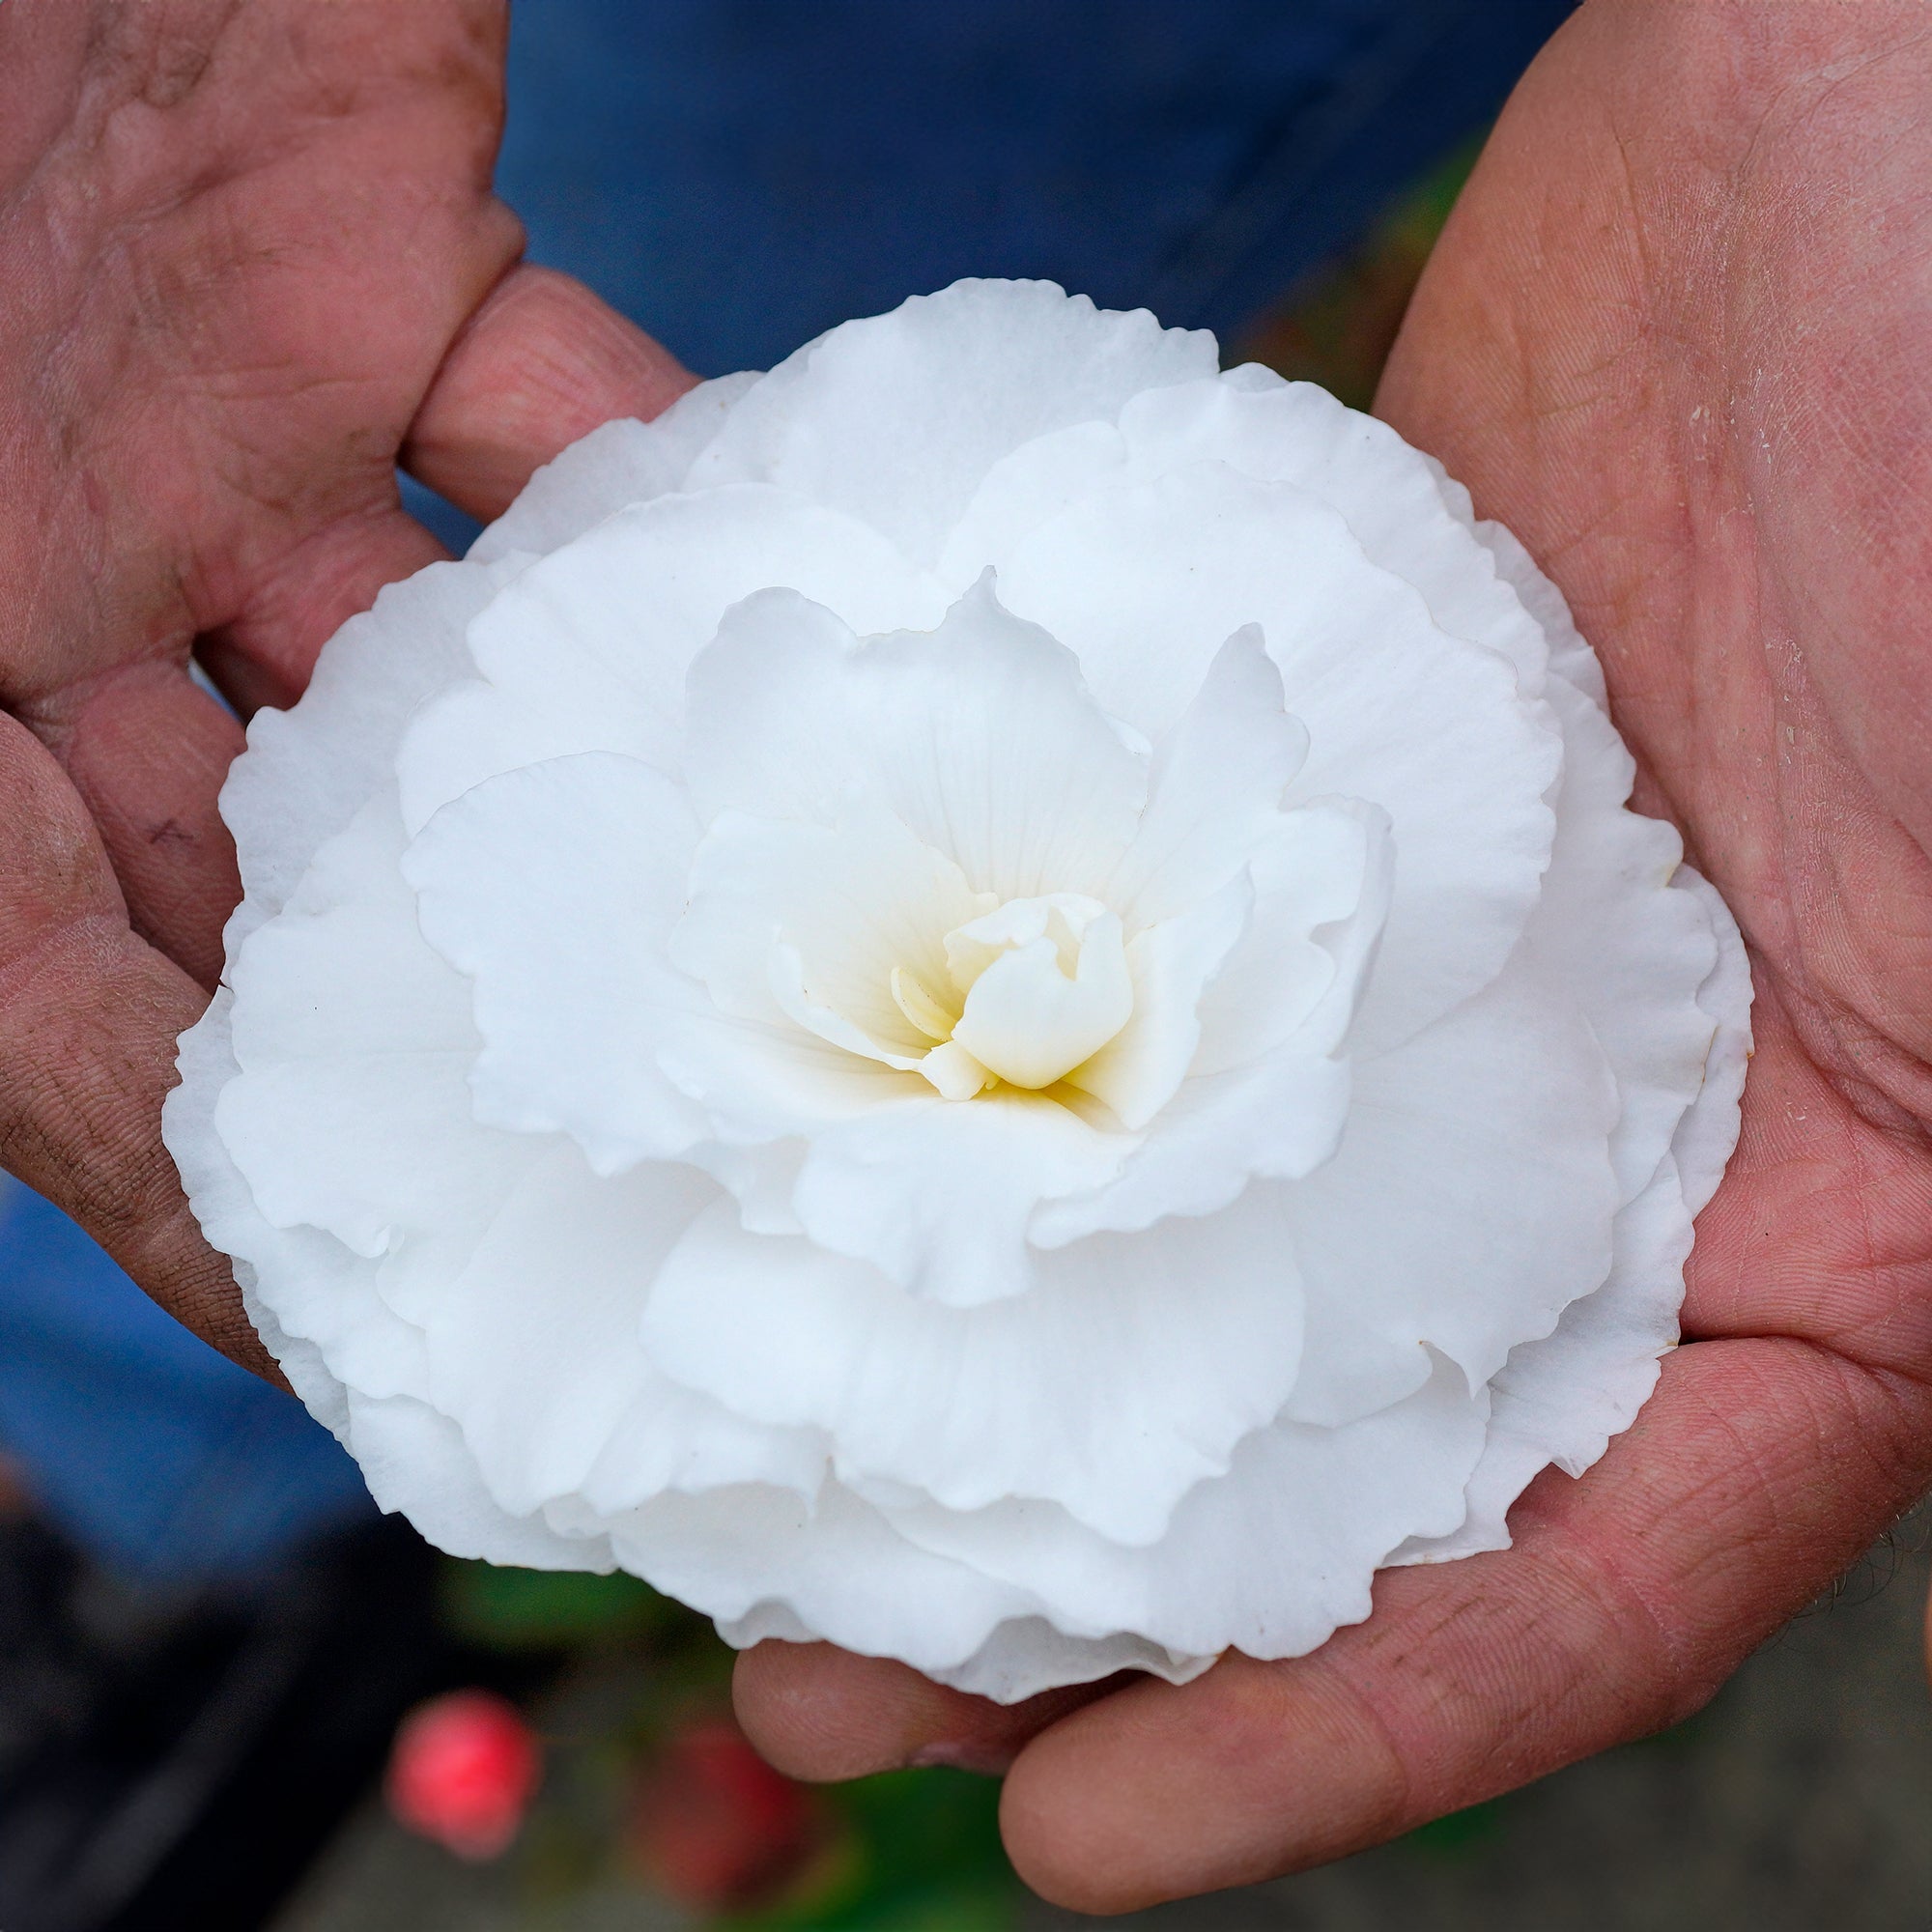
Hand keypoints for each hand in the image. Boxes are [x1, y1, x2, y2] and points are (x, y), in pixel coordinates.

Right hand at [0, 0, 691, 1373]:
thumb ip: (7, 974)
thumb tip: (183, 1209)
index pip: (83, 1033)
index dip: (233, 1192)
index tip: (418, 1336)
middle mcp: (80, 608)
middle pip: (302, 872)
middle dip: (466, 1000)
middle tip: (673, 1145)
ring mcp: (233, 445)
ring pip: (453, 658)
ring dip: (596, 765)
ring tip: (773, 911)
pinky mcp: (366, 266)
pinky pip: (548, 422)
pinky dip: (658, 505)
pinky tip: (789, 616)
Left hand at [732, 2, 1931, 1906]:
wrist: (1857, 123)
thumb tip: (1873, 1353)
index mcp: (1821, 1213)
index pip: (1581, 1570)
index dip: (1351, 1738)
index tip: (1084, 1841)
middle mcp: (1585, 1122)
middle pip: (1314, 1438)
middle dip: (1078, 1594)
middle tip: (824, 1674)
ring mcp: (1395, 964)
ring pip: (1160, 1228)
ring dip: (966, 1364)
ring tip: (751, 1482)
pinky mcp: (1259, 799)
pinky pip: (1088, 973)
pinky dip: (959, 1078)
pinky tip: (805, 1155)